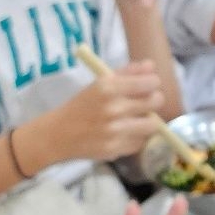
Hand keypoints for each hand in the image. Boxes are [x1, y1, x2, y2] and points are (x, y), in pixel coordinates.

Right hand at [32, 60, 165, 165]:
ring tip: (136, 119)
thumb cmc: (82, 105)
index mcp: (109, 88)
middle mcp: (113, 109)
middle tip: (144, 103)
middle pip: (156, 102)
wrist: (57, 134)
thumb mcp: (100, 83)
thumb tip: (151, 65)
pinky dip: (135, 138)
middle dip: (153, 100)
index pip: (151, 82)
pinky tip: (124, 133)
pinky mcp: (115, 149)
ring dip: (147, 121)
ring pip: (153, 125)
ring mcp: (115, 131)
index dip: (152, 83)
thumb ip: (128, 72)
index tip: (147, 86)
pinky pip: (140, 142)